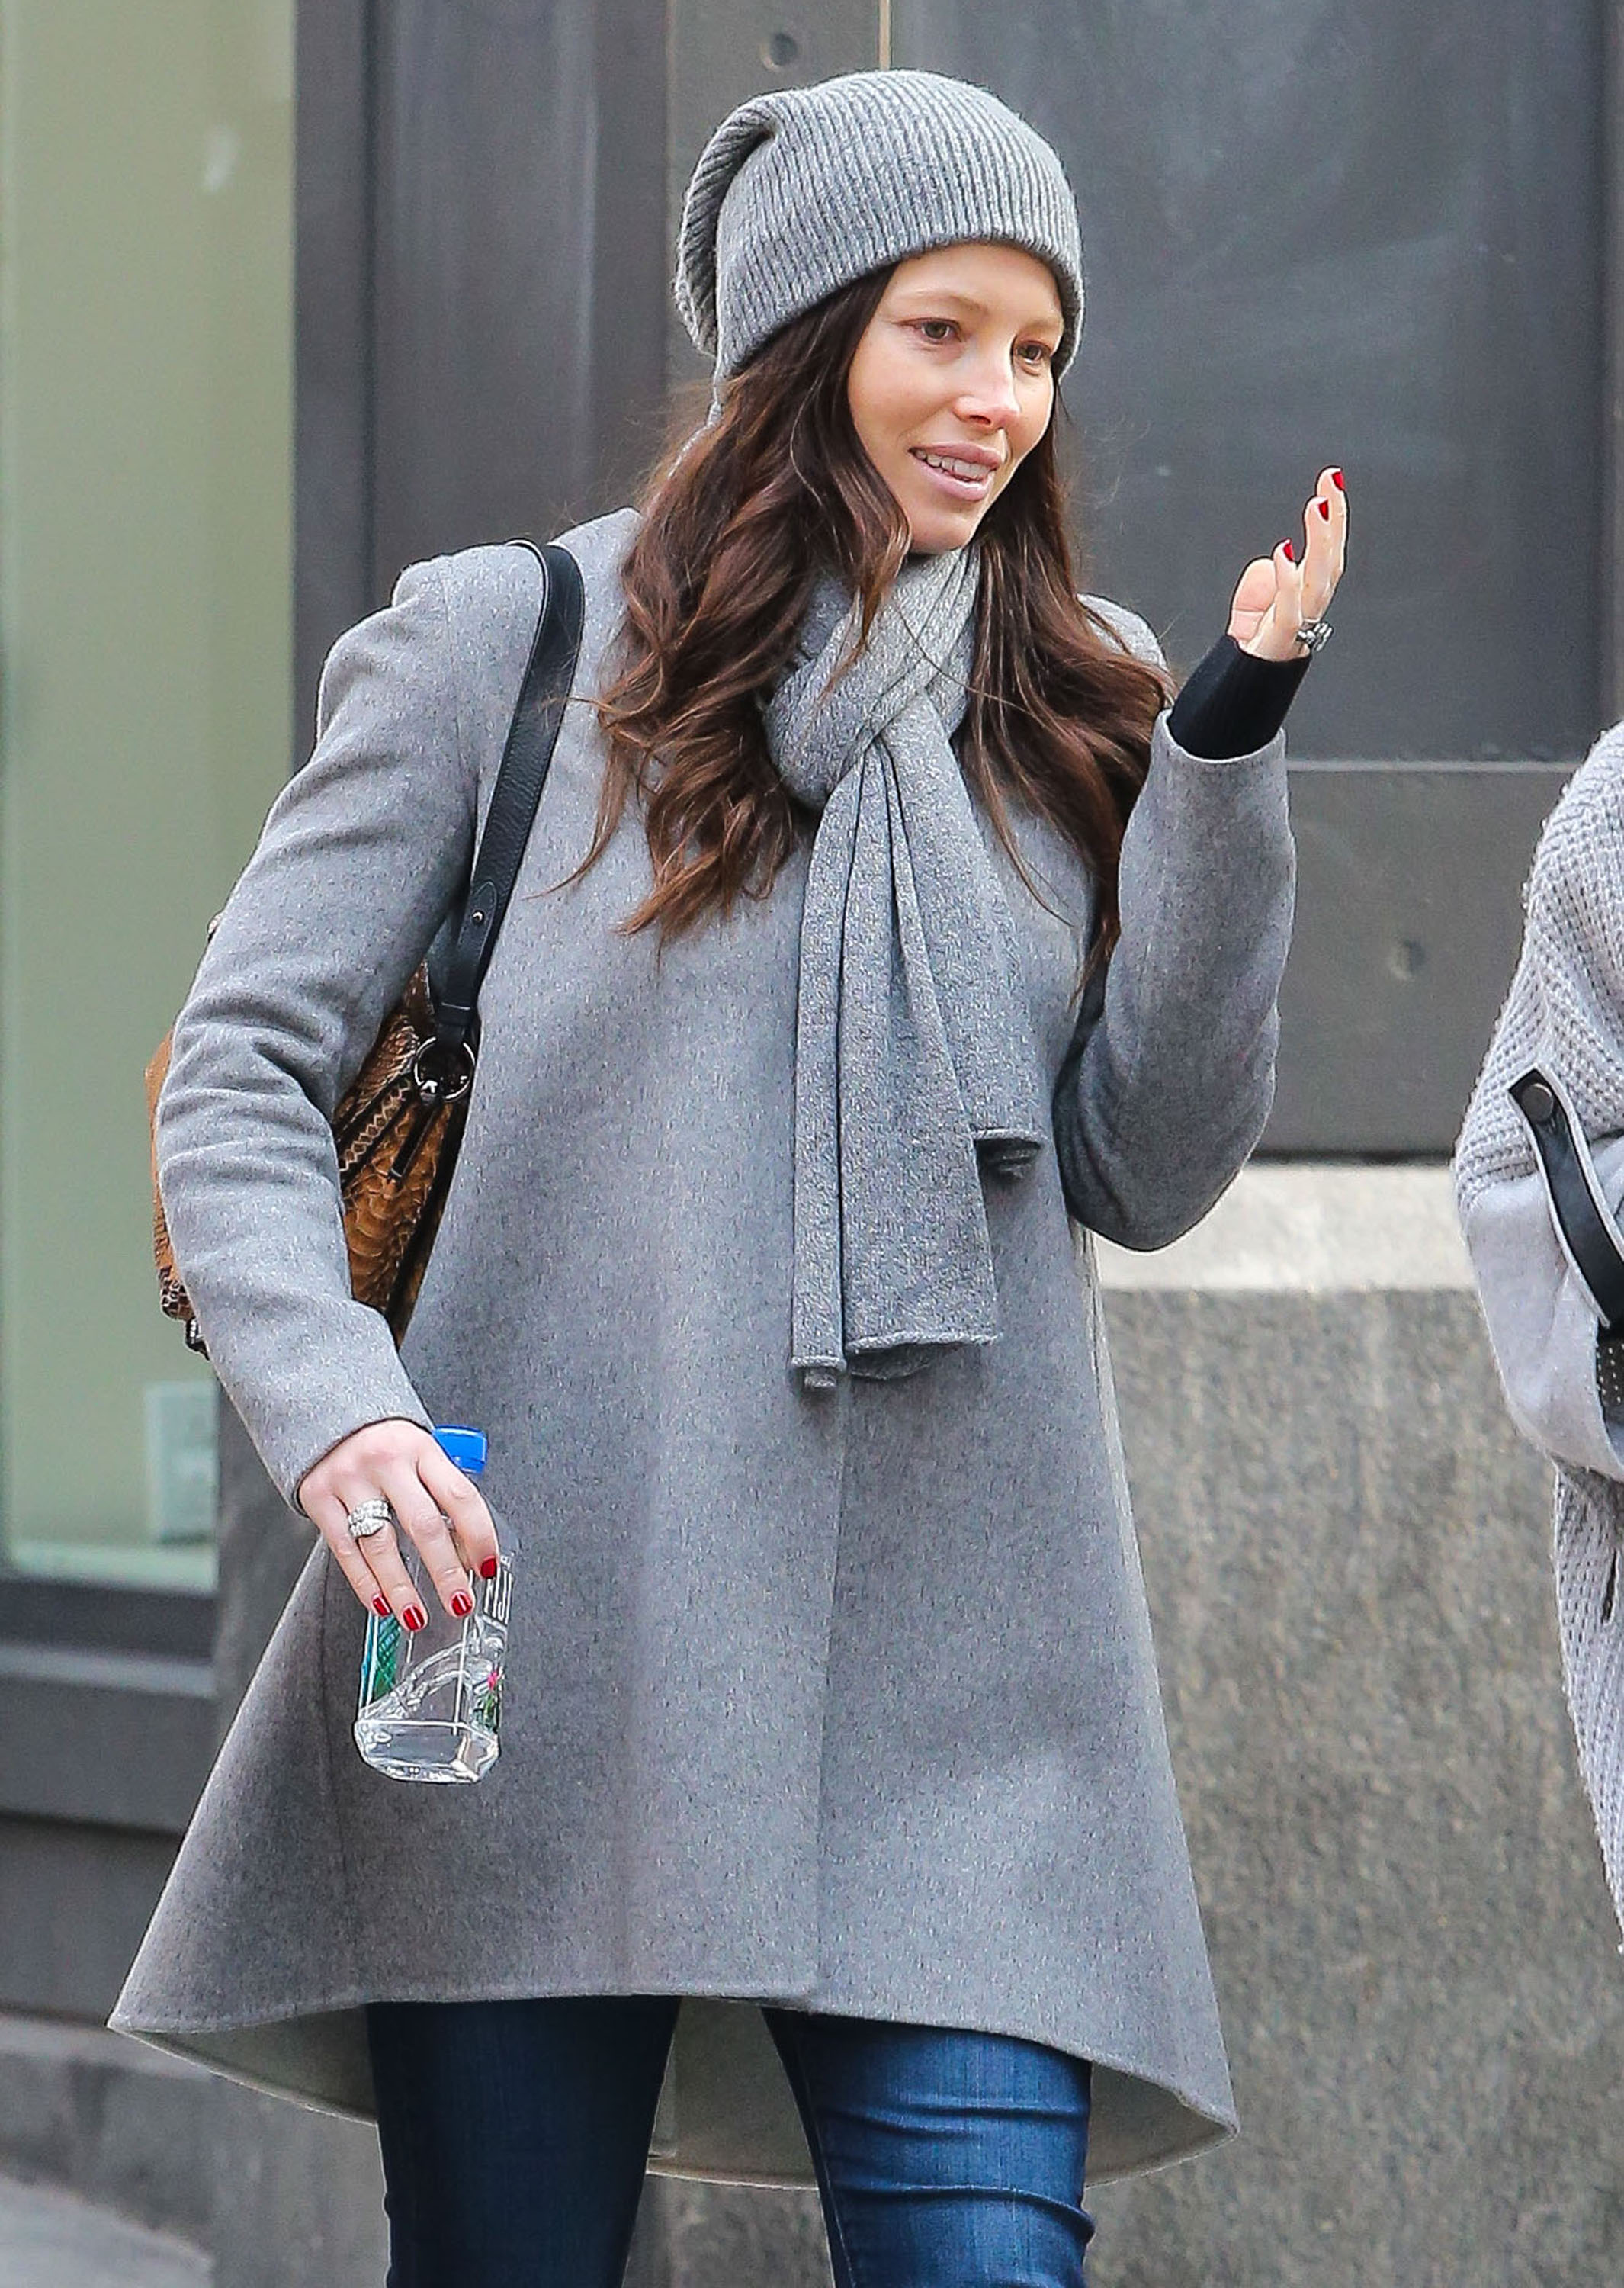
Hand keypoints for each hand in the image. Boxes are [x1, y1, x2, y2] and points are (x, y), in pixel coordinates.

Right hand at [298, 1418, 501, 1626]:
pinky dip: (365, 1582)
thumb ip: (441, 1491)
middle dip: (445, 1571)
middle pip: (423, 1525)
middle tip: (459, 1602)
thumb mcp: (420, 1452)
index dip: (479, 1535)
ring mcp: (350, 1479)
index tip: (487, 1567)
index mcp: (422, 1448)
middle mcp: (387, 1461)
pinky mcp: (318, 1497)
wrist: (325, 1413)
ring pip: (381, 1545)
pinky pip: (345, 1550)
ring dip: (402, 1588)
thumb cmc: (386, 1443)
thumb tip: (465, 1552)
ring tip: (418, 1616)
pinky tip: (381, 1604)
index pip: (459, 1496)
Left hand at [1227, 467, 1347, 660]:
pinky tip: (1282, 553)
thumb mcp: (1251, 610)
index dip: (1332, 516)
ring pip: (1319, 578)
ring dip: (1320, 540)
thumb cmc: (1252, 655)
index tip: (1331, 479)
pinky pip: (1289, 608)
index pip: (1326, 550)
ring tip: (1317, 505)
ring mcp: (1300, 624)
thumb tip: (1272, 560)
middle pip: (1330, 559)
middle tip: (1330, 483)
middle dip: (1333, 520)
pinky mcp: (1282, 640)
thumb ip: (1259, 585)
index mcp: (1307, 596)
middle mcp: (1310, 608)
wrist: (1238, 695)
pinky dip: (1286, 580)